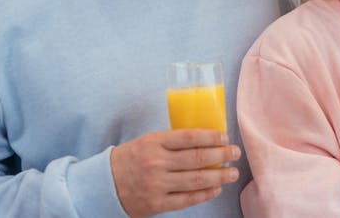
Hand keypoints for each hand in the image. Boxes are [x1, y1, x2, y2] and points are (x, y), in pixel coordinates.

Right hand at [110, 129, 240, 217]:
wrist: (103, 184)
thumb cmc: (131, 158)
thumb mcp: (148, 141)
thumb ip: (173, 141)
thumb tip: (207, 139)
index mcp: (154, 143)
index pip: (190, 137)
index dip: (211, 137)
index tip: (226, 137)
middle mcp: (156, 163)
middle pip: (197, 158)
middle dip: (222, 155)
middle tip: (236, 152)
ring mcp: (156, 185)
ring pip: (196, 180)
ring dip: (219, 176)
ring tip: (233, 173)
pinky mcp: (156, 203)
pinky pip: (186, 199)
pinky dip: (204, 194)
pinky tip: (216, 188)